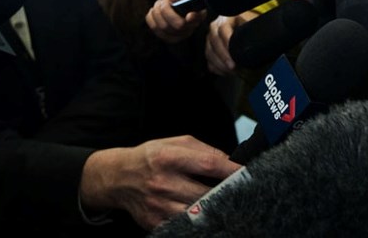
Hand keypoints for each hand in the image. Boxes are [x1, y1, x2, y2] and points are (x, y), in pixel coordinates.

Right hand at [79, 135, 240, 229]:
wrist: (119, 178)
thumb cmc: (152, 156)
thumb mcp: (176, 142)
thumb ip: (204, 150)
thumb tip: (229, 161)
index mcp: (169, 157)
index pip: (209, 164)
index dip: (231, 169)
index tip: (248, 172)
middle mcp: (163, 183)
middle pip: (206, 193)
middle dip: (227, 192)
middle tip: (241, 191)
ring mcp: (159, 206)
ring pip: (197, 213)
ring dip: (214, 208)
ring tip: (225, 203)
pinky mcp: (155, 223)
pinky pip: (184, 225)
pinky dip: (198, 219)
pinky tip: (205, 212)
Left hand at [145, 0, 207, 43]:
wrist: (167, 8)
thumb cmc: (174, 0)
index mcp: (198, 15)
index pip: (198, 18)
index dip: (194, 18)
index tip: (189, 15)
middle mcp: (191, 28)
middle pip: (179, 25)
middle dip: (167, 11)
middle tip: (164, 1)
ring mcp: (180, 36)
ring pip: (165, 27)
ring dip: (157, 12)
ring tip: (158, 4)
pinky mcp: (168, 38)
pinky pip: (155, 28)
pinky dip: (151, 18)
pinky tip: (153, 12)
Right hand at [205, 12, 258, 74]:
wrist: (244, 28)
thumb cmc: (248, 25)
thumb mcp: (250, 22)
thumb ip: (251, 27)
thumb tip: (258, 37)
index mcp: (225, 19)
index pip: (223, 29)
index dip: (227, 42)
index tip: (235, 53)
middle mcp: (214, 28)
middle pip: (214, 42)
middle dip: (224, 56)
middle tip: (233, 66)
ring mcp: (210, 40)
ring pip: (209, 53)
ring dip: (221, 64)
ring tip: (232, 71)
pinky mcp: (210, 51)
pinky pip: (209, 62)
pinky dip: (217, 69)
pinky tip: (227, 73)